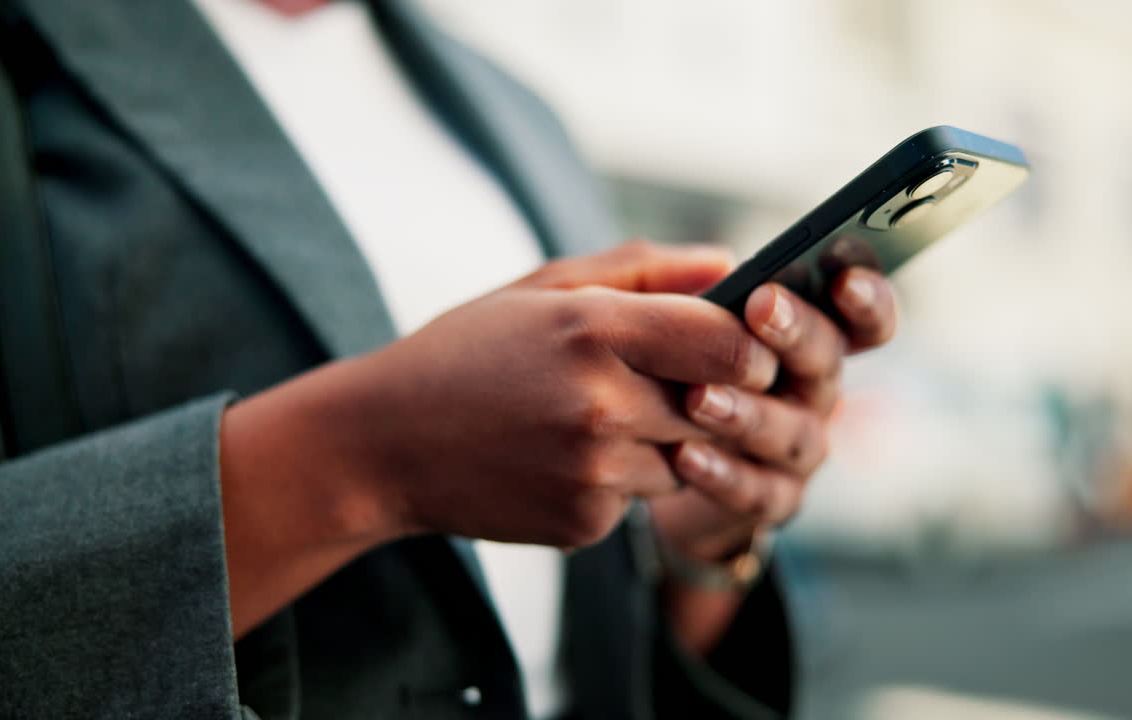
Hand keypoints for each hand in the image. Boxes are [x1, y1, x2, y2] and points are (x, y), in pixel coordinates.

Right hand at [220, 241, 766, 634]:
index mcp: (593, 329)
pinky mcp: (584, 523)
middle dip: (708, 394)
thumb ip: (646, 269)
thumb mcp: (544, 288)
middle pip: (719, 406)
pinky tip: (564, 456)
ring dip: (664, 439)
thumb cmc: (465, 353)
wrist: (381, 445)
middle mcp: (601, 405)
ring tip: (595, 415)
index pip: (728, 343)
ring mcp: (593, 473)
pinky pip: (640, 499)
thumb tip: (733, 263)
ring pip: (687, 457)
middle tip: (667, 380)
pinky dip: (620, 478)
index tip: (741, 345)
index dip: (750, 346)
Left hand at [649, 267, 896, 562]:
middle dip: (799, 332)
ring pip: (793, 432)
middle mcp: (810, 389)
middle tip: (761, 306)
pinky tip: (685, 456)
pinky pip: (758, 491)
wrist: (632, 459)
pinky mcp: (769, 499)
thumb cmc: (650, 368)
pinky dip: (723, 474)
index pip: (859, 317)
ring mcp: (795, 447)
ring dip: (748, 413)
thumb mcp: (647, 314)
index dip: (867, 299)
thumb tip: (716, 263)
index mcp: (799, 335)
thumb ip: (674, 281)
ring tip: (699, 397)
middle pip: (827, 361)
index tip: (845, 280)